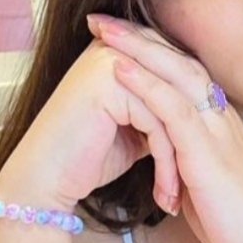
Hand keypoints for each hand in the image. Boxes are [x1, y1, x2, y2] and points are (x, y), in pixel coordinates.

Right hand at [0, 37, 180, 214]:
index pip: (170, 76)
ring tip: (178, 195)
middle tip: (199, 181)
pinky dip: (166, 163)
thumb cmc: (84, 157)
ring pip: (170, 109)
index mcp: (117, 51)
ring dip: (179, 158)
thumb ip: (156, 110)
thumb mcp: (131, 127)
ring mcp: (111, 61)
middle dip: (188, 140)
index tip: (198, 161)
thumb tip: (192, 112)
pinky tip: (163, 191)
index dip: (188, 117)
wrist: (44, 179)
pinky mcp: (111, 82)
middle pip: (173, 91)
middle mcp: (113, 48)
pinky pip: (158, 122)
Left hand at [88, 15, 242, 242]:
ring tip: (103, 30)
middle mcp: (221, 118)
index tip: (118, 34)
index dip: (152, 50)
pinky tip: (120, 69)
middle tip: (101, 17)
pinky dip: (146, 85)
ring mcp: (218, 132)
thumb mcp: (205, 183)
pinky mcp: (210, 155)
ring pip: (177, 75)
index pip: (184, 72)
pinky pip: (175, 110)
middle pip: (179, 61)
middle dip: (139, 36)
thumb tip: (158, 156)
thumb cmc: (239, 226)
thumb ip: (184, 161)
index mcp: (220, 123)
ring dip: (137, 49)